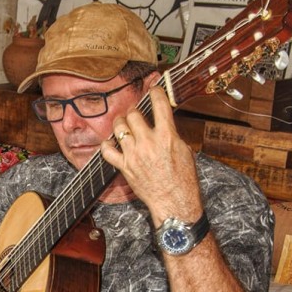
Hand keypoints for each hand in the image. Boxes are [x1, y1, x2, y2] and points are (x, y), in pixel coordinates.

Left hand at [99, 87, 203, 225]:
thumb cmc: (183, 179)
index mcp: (167, 136)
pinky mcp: (124, 166)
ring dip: (121, 123)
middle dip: (134, 111)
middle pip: (133, 114)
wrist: (174, 202)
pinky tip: (111, 142)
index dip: (156, 91)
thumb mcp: (183, 150)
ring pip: (119, 127)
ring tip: (123, 125)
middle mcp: (148, 142)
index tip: (154, 89)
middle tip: (135, 113)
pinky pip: (107, 150)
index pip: (159, 104)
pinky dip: (107, 144)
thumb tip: (162, 122)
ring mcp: (134, 154)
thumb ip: (170, 133)